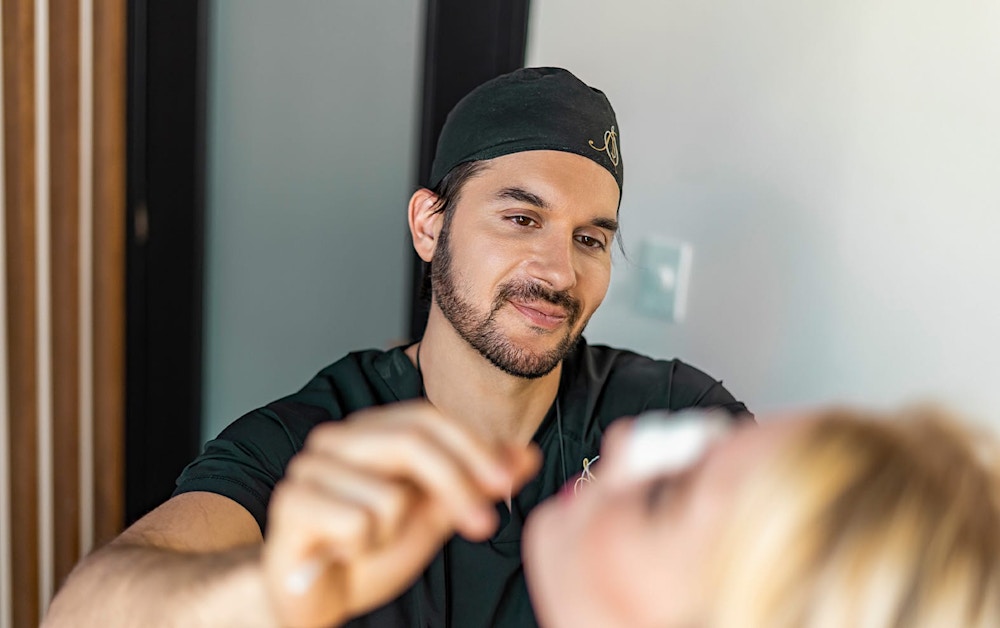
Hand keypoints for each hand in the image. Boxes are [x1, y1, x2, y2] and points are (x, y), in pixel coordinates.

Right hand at [262, 400, 539, 626]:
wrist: (312, 601)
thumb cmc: (368, 556)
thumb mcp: (432, 519)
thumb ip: (473, 486)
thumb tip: (526, 455)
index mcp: (370, 432)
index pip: (430, 418)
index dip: (474, 447)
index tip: (508, 479)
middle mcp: (338, 439)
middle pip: (413, 441)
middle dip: (457, 484)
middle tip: (484, 525)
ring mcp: (310, 467)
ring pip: (390, 494)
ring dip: (393, 535)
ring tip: (370, 545)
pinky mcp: (291, 501)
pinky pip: (357, 522)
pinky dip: (361, 549)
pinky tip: (341, 553)